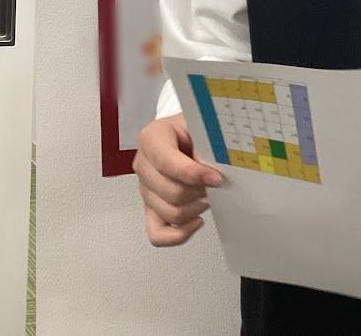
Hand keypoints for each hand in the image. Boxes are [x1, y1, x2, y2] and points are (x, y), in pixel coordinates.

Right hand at [134, 113, 223, 246]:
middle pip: (171, 192)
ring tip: (207, 195)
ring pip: (170, 213)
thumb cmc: (192, 131)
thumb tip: (212, 171)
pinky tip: (196, 220)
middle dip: (199, 191)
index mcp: (151, 138)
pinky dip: (179, 234)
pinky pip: (157, 233)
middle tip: (214, 183)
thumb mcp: (200, 127)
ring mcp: (146, 189)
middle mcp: (144, 164)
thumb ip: (204, 146)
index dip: (193, 174)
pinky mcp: (151, 209)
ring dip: (195, 208)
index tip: (216, 178)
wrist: (187, 137)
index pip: (166, 162)